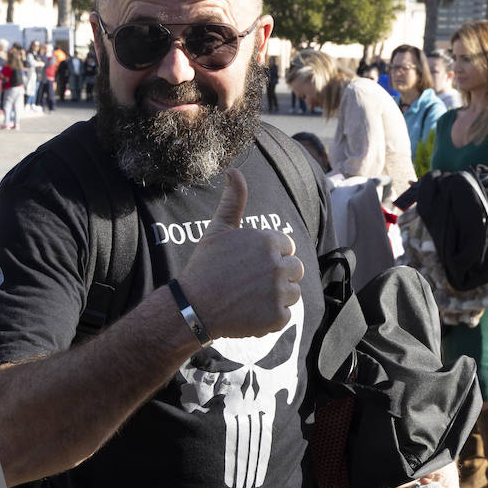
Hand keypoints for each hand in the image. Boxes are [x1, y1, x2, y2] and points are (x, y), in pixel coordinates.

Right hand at [177, 168, 304, 340]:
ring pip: (293, 293)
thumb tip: (233, 169)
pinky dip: (270, 318)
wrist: (193, 306)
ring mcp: (279, 293)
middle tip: (251, 283)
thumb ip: (233, 200)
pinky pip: (285, 316)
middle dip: (278, 275)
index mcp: (268, 241)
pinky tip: (249, 312)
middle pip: (295, 269)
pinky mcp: (277, 318)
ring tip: (249, 298)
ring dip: (276, 297)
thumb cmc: (205, 266)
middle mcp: (278, 265)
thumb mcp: (218, 229)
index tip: (249, 265)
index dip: (269, 256)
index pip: (287, 247)